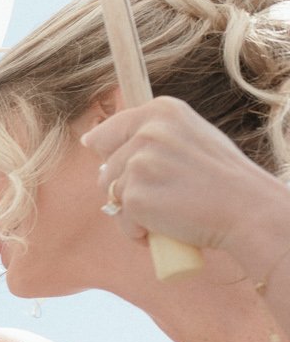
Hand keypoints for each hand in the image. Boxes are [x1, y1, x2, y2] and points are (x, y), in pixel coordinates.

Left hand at [84, 96, 289, 276]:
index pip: (109, 129)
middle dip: (126, 186)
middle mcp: (147, 132)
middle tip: (164, 194)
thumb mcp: (190, 138)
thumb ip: (151, 135)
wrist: (247, 208)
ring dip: (132, 209)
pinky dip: (138, 229)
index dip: (103, 144)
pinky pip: (122, 219)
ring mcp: (139, 164)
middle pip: (107, 168)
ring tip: (168, 210)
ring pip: (111, 194)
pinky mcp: (134, 196)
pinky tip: (166, 225)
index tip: (94, 146)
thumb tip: (94, 141)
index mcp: (162, 112)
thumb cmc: (222, 178)